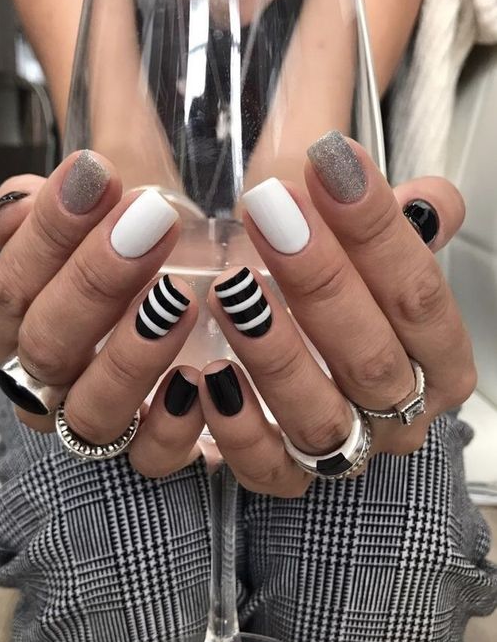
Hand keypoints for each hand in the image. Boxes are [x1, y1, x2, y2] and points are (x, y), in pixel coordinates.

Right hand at [0, 151, 203, 472]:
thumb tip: (34, 186)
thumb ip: (76, 188)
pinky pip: (151, 458)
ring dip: (130, 356)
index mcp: (19, 322)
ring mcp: (101, 418)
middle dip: (94, 280)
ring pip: (91, 410)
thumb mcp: (120, 205)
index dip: (47, 233)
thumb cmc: (156, 248)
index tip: (95, 176)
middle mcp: (47, 380)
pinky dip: (174, 426)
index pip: (11, 284)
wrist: (217, 298)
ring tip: (177, 297)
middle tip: (148, 221)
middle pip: (45, 344)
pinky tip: (202, 377)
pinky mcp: (155, 448)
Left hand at [199, 132, 472, 496]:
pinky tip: (205, 375)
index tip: (332, 166)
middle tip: (271, 211)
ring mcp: (344, 450)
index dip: (378, 230)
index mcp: (437, 357)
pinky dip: (236, 427)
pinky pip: (266, 469)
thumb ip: (395, 217)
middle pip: (372, 355)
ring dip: (275, 352)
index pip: (419, 295)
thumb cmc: (333, 293)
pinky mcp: (285, 476)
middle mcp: (399, 412)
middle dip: (322, 280)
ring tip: (231, 288)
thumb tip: (431, 197)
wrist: (293, 350)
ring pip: (320, 416)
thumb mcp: (362, 244)